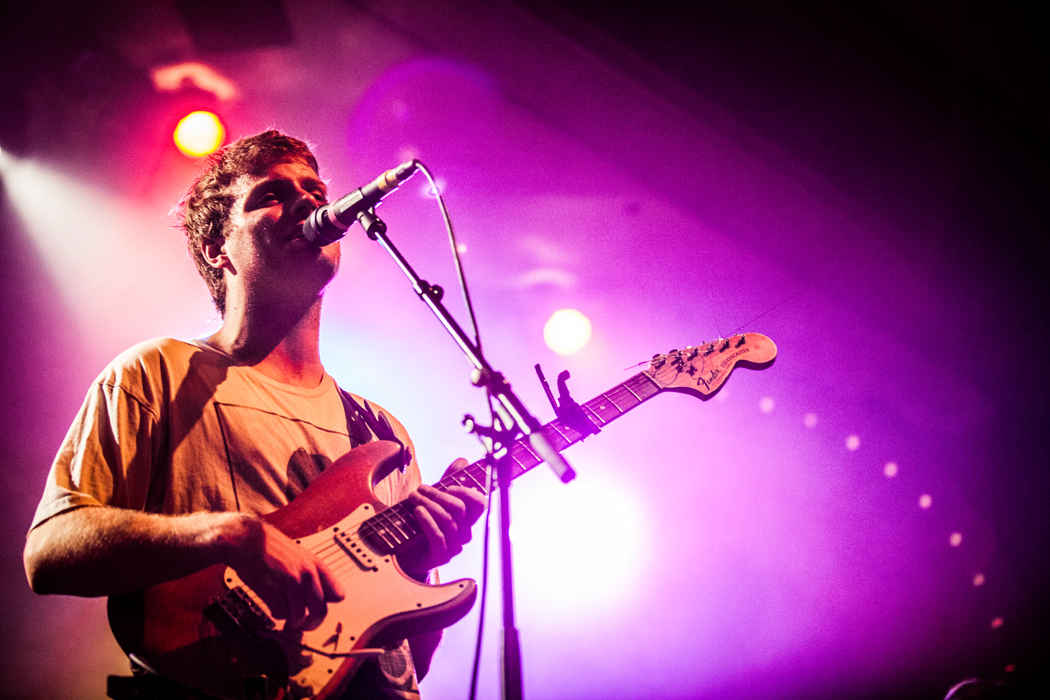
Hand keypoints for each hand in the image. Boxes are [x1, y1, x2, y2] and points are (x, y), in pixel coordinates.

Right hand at [227, 515, 344, 630]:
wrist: (248, 540)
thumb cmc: (272, 549)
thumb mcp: (301, 556)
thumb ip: (313, 575)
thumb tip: (325, 598)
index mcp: (316, 565)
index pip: (338, 594)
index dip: (328, 606)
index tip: (319, 612)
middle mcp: (307, 573)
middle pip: (320, 610)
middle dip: (312, 624)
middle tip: (304, 627)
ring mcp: (290, 580)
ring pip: (299, 615)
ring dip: (292, 623)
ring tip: (287, 622)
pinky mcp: (273, 588)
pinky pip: (280, 613)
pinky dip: (277, 615)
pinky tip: (274, 608)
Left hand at [402, 459, 486, 576]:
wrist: (405, 553)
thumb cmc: (422, 524)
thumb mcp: (436, 499)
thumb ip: (449, 480)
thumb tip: (462, 460)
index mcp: (467, 518)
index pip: (480, 503)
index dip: (466, 492)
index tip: (447, 485)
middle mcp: (465, 532)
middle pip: (460, 508)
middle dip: (439, 495)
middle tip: (420, 489)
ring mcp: (455, 546)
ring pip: (448, 520)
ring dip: (429, 505)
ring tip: (413, 498)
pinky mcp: (442, 556)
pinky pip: (439, 536)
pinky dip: (427, 521)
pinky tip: (417, 511)